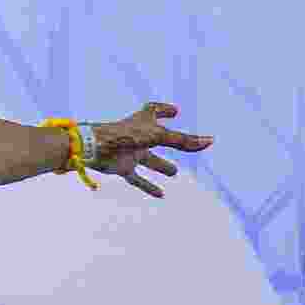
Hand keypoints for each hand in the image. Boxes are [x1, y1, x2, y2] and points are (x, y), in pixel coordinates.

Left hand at [89, 103, 212, 197]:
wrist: (94, 148)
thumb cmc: (125, 135)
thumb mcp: (159, 136)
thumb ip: (184, 141)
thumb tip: (210, 141)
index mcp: (142, 120)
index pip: (153, 110)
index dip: (164, 109)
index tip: (174, 111)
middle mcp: (136, 135)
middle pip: (155, 138)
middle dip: (168, 141)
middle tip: (184, 146)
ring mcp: (129, 152)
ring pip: (148, 160)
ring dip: (160, 166)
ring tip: (174, 173)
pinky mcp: (122, 167)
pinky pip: (137, 179)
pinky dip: (148, 186)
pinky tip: (161, 195)